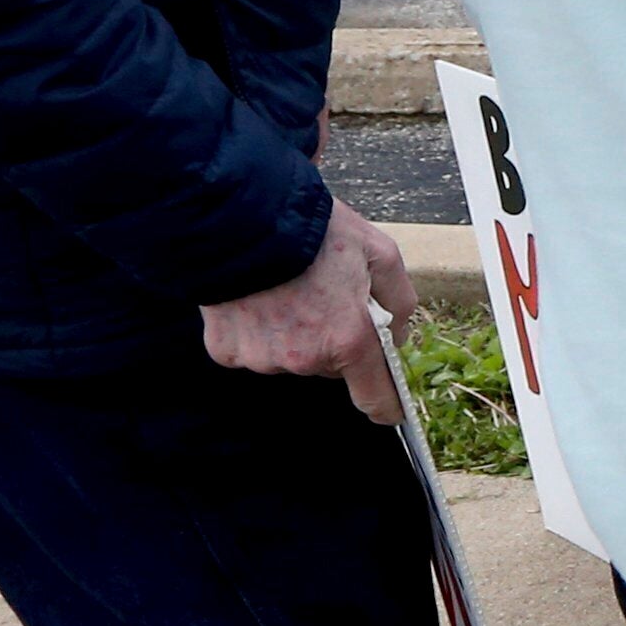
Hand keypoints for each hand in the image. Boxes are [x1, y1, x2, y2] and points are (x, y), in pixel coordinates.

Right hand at [201, 198, 420, 421]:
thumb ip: (399, 302)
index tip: (391, 412)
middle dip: (334, 339)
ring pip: (290, 357)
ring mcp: (262, 358)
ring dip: (293, 333)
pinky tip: (256, 298)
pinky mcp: (227, 351)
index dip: (386, 405)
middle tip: (324, 295)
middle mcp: (305, 358)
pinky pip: (252, 350)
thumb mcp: (380, 253)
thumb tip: (396, 337)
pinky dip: (256, 331)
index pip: (375, 395)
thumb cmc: (314, 231)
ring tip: (286, 290)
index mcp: (348, 338)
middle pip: (330, 365)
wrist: (241, 213)